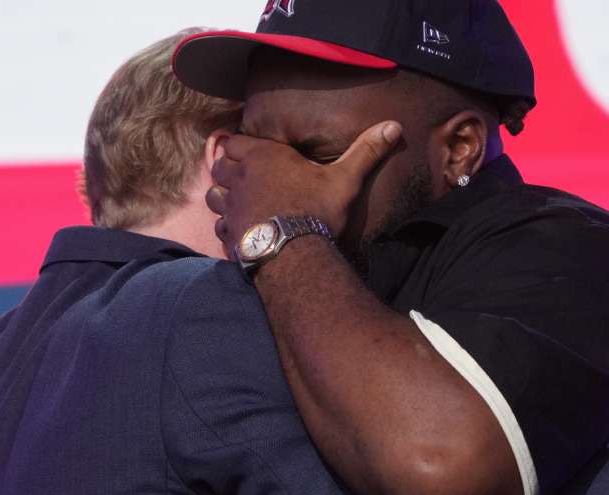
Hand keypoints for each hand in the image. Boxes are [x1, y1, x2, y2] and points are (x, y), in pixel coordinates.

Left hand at [206, 121, 402, 256]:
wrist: (295, 254)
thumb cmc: (317, 211)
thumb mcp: (345, 179)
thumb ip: (365, 152)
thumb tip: (394, 126)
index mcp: (262, 157)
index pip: (234, 142)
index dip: (239, 148)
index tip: (250, 155)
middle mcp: (240, 178)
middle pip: (219, 166)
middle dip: (228, 170)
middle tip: (244, 178)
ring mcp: (231, 207)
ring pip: (214, 195)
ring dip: (223, 196)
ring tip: (239, 202)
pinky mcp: (229, 233)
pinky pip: (218, 225)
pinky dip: (226, 226)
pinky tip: (239, 230)